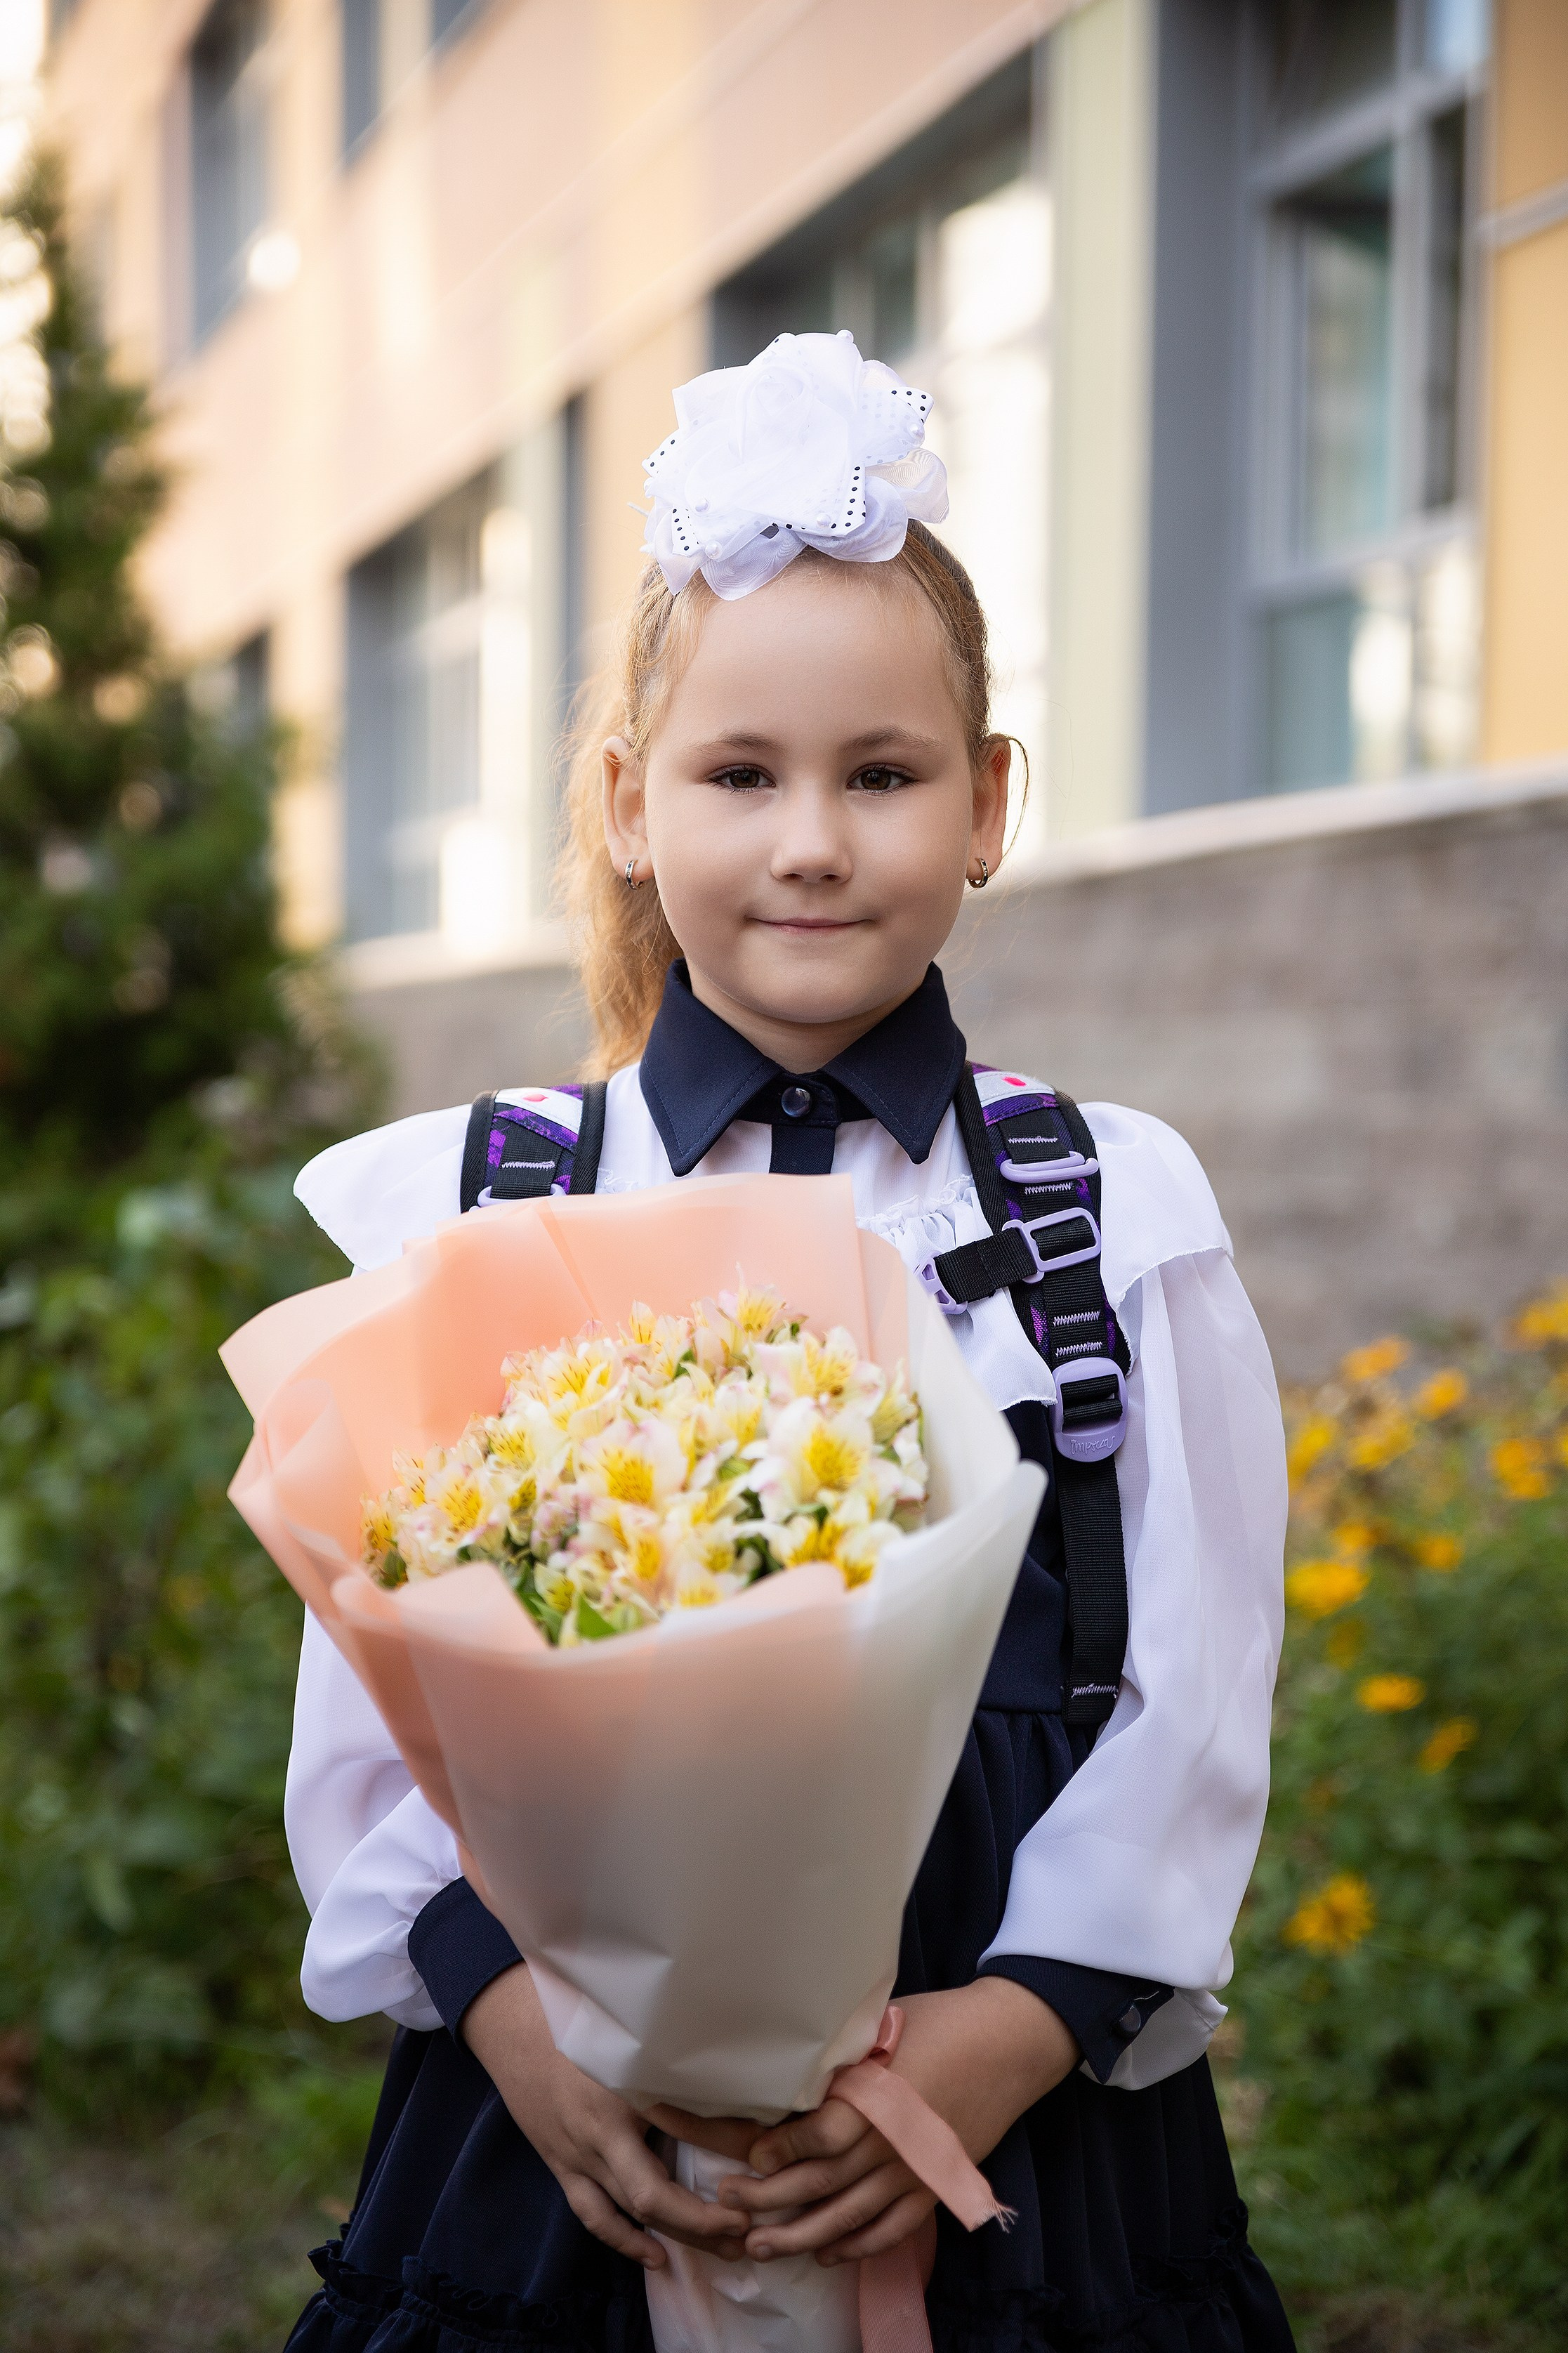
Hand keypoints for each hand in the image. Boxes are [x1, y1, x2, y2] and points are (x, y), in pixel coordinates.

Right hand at [462, 1963, 750, 2269]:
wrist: (513, 2025)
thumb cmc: (580, 2018)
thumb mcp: (634, 2033)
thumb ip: (682, 2055)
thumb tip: (743, 2072)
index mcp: (627, 2089)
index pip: (688, 2130)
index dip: (730, 2151)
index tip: (768, 2166)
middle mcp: (601, 2132)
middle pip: (655, 2194)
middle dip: (705, 2220)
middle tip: (749, 2228)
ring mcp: (577, 2155)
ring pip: (630, 2211)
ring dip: (677, 2235)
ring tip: (723, 2247)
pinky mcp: (562, 2166)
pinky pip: (594, 2214)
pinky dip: (625, 2240)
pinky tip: (656, 2255)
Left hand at [683, 1980, 1076, 2266]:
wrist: (1009, 2041)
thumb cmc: (943, 2021)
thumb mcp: (887, 2025)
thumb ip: (845, 2055)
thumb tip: (793, 2065)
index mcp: (880, 2096)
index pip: (822, 2136)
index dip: (781, 2152)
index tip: (748, 2158)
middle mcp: (895, 2141)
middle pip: (825, 2182)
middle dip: (773, 2199)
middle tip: (729, 2209)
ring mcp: (917, 2170)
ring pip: (851, 2216)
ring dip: (803, 2235)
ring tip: (762, 2247)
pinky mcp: (937, 2185)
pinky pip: (892, 2228)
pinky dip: (858, 2245)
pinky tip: (827, 2252)